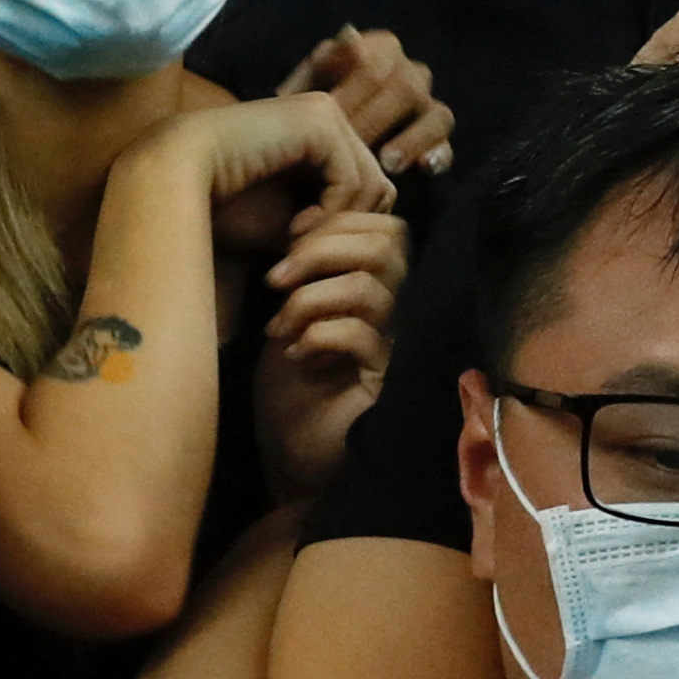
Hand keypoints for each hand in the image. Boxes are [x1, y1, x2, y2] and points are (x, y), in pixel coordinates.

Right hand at [177, 89, 392, 262]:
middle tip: (305, 251)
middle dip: (347, 228)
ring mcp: (325, 113)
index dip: (345, 228)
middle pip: (379, 187)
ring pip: (373, 185)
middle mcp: (328, 117)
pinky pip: (353, 178)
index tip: (307, 253)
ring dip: (337, 225)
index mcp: (320, 136)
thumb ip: (332, 218)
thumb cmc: (225, 207)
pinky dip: (330, 213)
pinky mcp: (319, 120)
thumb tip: (377, 235)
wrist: (176, 183)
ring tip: (296, 241)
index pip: (368, 188)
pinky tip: (295, 227)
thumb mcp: (294, 219)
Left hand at [251, 201, 406, 503]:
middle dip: (323, 248)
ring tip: (279, 328)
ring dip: (309, 298)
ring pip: (370, 286)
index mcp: (382, 289)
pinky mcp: (386, 383)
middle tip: (276, 279)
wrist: (293, 462)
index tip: (289, 243)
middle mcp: (401, 314)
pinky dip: (318, 334)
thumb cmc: (291, 391)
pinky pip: (361, 334)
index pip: (386, 227)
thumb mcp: (289, 313)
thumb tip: (306, 216)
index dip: (336, 223)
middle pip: (389, 244)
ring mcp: (399, 348)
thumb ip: (305, 265)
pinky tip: (297, 358)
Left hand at [280, 27, 454, 181]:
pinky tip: (423, 167)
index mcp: (383, 50)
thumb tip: (350, 33)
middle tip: (349, 145)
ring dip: (411, 139)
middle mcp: (411, 74)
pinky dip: (438, 156)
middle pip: (406, 87)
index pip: (378, 58)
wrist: (316, 146)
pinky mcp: (438, 143)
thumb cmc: (312, 108)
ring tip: (386, 163)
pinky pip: (446, 146)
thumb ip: (322, 62)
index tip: (329, 110)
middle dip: (375, 118)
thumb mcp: (307, 86)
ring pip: (436, 115)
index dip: (354, 86)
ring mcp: (428, 108)